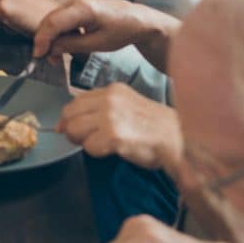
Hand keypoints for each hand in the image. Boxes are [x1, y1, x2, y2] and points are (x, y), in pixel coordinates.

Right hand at [31, 0, 179, 72]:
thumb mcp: (97, 44)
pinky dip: (59, 31)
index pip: (53, 22)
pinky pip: (61, 17)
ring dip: (52, 36)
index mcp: (83, 8)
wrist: (137, 19)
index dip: (42, 40)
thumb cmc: (121, 31)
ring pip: (53, 18)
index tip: (38, 55)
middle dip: (45, 40)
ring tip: (58, 55)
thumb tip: (51, 49)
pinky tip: (66, 43)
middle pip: (49, 19)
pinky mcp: (77, 3)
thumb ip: (71, 46)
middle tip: (49, 59)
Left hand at [57, 85, 183, 168]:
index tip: (75, 129)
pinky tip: (113, 150)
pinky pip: (89, 146)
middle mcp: (109, 99)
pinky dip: (96, 152)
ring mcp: (110, 115)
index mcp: (112, 90)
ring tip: (103, 145)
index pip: (75, 102)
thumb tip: (66, 122)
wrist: (177, 139)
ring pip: (74, 130)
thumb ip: (100, 108)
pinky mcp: (112, 134)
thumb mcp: (126, 106)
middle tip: (87, 141)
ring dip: (84, 142)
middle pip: (69, 115)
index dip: (71, 119)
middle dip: (73, 131)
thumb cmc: (154, 127)